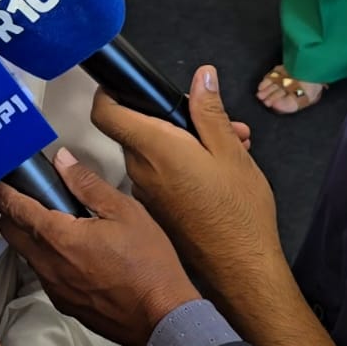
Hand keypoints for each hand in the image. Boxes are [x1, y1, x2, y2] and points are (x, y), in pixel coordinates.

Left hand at [0, 148, 200, 345]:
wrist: (163, 318)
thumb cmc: (149, 265)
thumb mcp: (125, 211)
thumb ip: (87, 184)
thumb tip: (62, 161)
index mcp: (58, 237)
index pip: (14, 208)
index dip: (0, 191)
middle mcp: (48, 264)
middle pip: (10, 232)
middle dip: (11, 212)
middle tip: (28, 197)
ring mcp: (54, 287)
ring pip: (26, 255)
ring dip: (30, 237)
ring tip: (56, 224)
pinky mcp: (65, 303)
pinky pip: (44, 275)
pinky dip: (47, 260)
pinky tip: (73, 254)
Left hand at [91, 66, 280, 300]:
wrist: (240, 269)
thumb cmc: (237, 211)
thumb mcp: (230, 152)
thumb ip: (210, 111)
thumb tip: (202, 76)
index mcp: (153, 149)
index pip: (106, 114)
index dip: (109, 94)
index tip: (122, 86)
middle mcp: (139, 171)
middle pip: (135, 132)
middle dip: (169, 121)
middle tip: (210, 122)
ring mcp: (143, 194)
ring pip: (151, 156)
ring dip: (181, 145)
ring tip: (226, 148)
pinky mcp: (153, 212)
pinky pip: (157, 178)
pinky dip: (179, 169)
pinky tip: (214, 175)